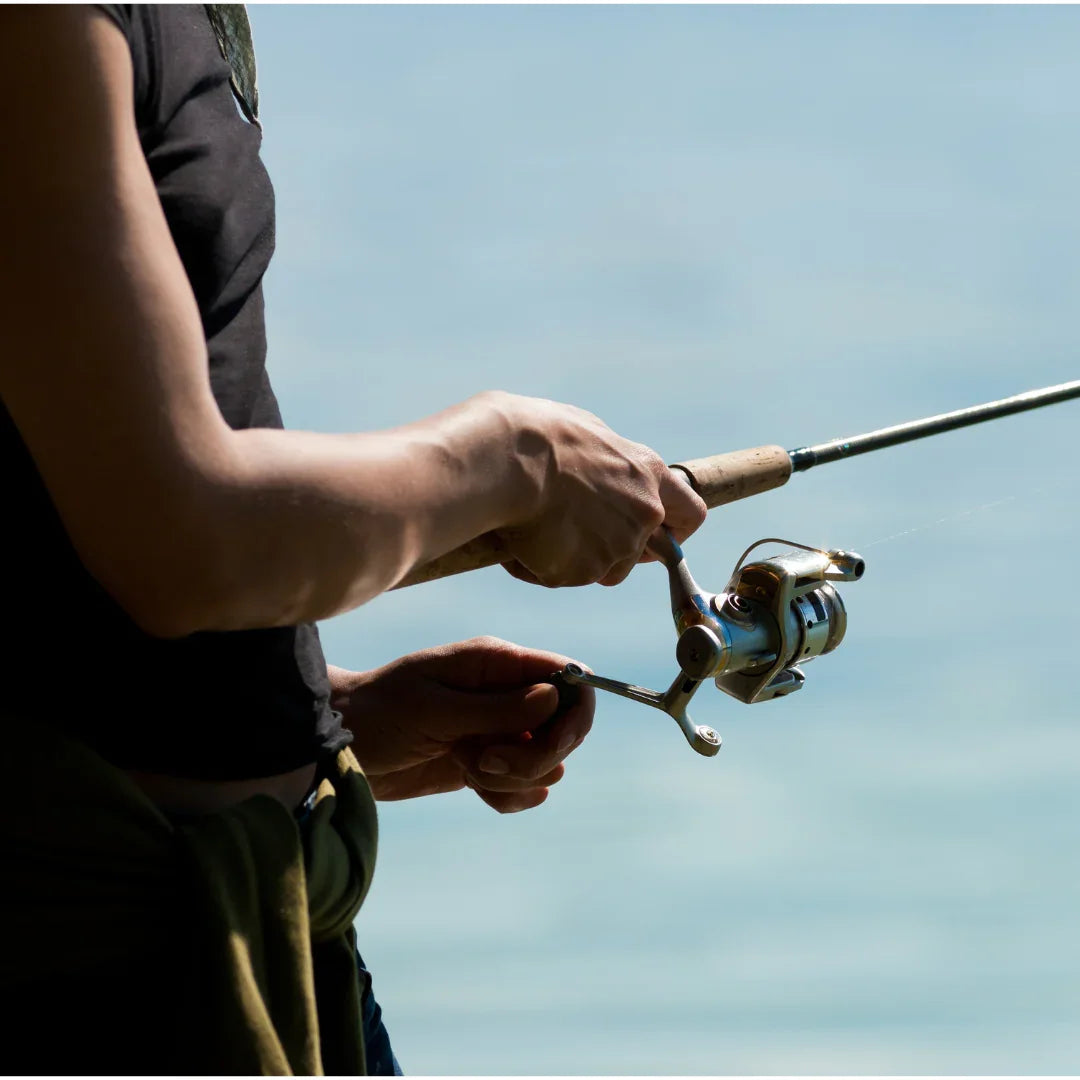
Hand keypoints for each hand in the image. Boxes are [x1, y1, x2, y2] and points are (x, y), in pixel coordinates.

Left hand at [330, 636, 595, 813]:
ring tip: (467, 767)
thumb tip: (555, 697)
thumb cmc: (378, 714)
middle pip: (564, 726)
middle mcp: (505, 693)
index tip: (550, 745)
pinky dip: (506, 796)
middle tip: (488, 763)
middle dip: (538, 755)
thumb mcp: (434, 710)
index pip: (568, 677)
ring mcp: (498, 729)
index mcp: (496, 663)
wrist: (338, 745)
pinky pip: (522, 786)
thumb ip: (497, 708)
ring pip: (545, 762)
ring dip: (515, 778)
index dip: (573, 713)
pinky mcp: (486, 763)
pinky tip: (473, 788)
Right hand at [479, 391, 706, 587]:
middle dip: (609, 548)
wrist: (508, 461)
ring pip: (600, 569)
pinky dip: (539, 564)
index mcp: (647, 473)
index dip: (673, 530)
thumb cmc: (538, 436)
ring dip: (573, 557)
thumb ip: (607, 462)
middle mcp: (643, 513)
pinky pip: (561, 576)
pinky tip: (517, 538)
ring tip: (535, 527)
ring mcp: (617, 546)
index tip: (655, 534)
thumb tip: (600, 470)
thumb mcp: (586, 432)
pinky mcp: (583, 571)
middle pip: (638, 551)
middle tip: (570, 530)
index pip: (689, 514)